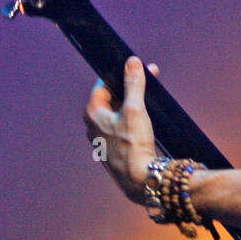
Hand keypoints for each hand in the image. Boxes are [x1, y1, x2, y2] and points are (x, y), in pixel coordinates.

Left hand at [84, 56, 159, 203]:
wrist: (139, 177)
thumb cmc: (133, 144)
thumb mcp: (135, 109)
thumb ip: (133, 84)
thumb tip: (132, 62)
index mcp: (93, 113)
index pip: (102, 85)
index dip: (119, 76)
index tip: (135, 70)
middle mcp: (93, 125)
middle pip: (110, 99)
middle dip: (127, 89)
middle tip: (146, 83)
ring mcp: (102, 138)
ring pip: (115, 114)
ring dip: (130, 105)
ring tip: (147, 102)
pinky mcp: (113, 148)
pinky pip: (120, 127)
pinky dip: (131, 120)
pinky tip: (144, 122)